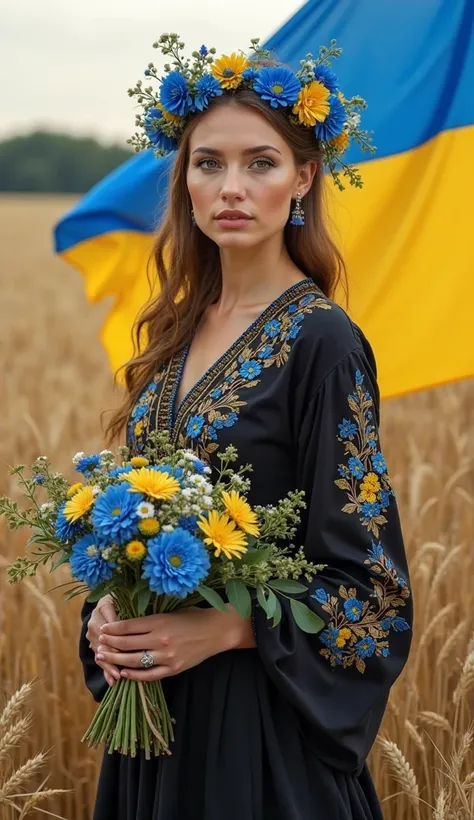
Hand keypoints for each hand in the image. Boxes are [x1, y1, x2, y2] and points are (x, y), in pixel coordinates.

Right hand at [86, 594, 120, 686]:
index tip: (126, 651)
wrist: (106, 603)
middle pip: (103, 645)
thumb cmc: (117, 600)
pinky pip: (100, 659)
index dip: (116, 641)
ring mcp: (92, 639)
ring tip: (117, 677)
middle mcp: (93, 628)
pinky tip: (112, 681)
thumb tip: (123, 625)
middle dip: (112, 658)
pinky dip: (106, 671)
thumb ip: (119, 612)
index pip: (108, 631)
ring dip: (109, 667)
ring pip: (101, 655)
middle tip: (121, 669)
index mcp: (99, 615)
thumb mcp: (117, 601)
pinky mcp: (96, 647)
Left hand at [97, 606, 255, 681]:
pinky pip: (150, 675)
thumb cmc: (193, 617)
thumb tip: (127, 623)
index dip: (113, 628)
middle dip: (111, 643)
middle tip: (100, 642)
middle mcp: (161, 639)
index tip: (103, 628)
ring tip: (105, 657)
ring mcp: (167, 656)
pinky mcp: (174, 668)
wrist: (217, 630)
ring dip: (117, 659)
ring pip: (134, 660)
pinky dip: (135, 675)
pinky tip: (124, 673)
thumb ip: (151, 619)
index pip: (129, 626)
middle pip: (128, 643)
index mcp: (160, 620)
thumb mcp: (171, 612)